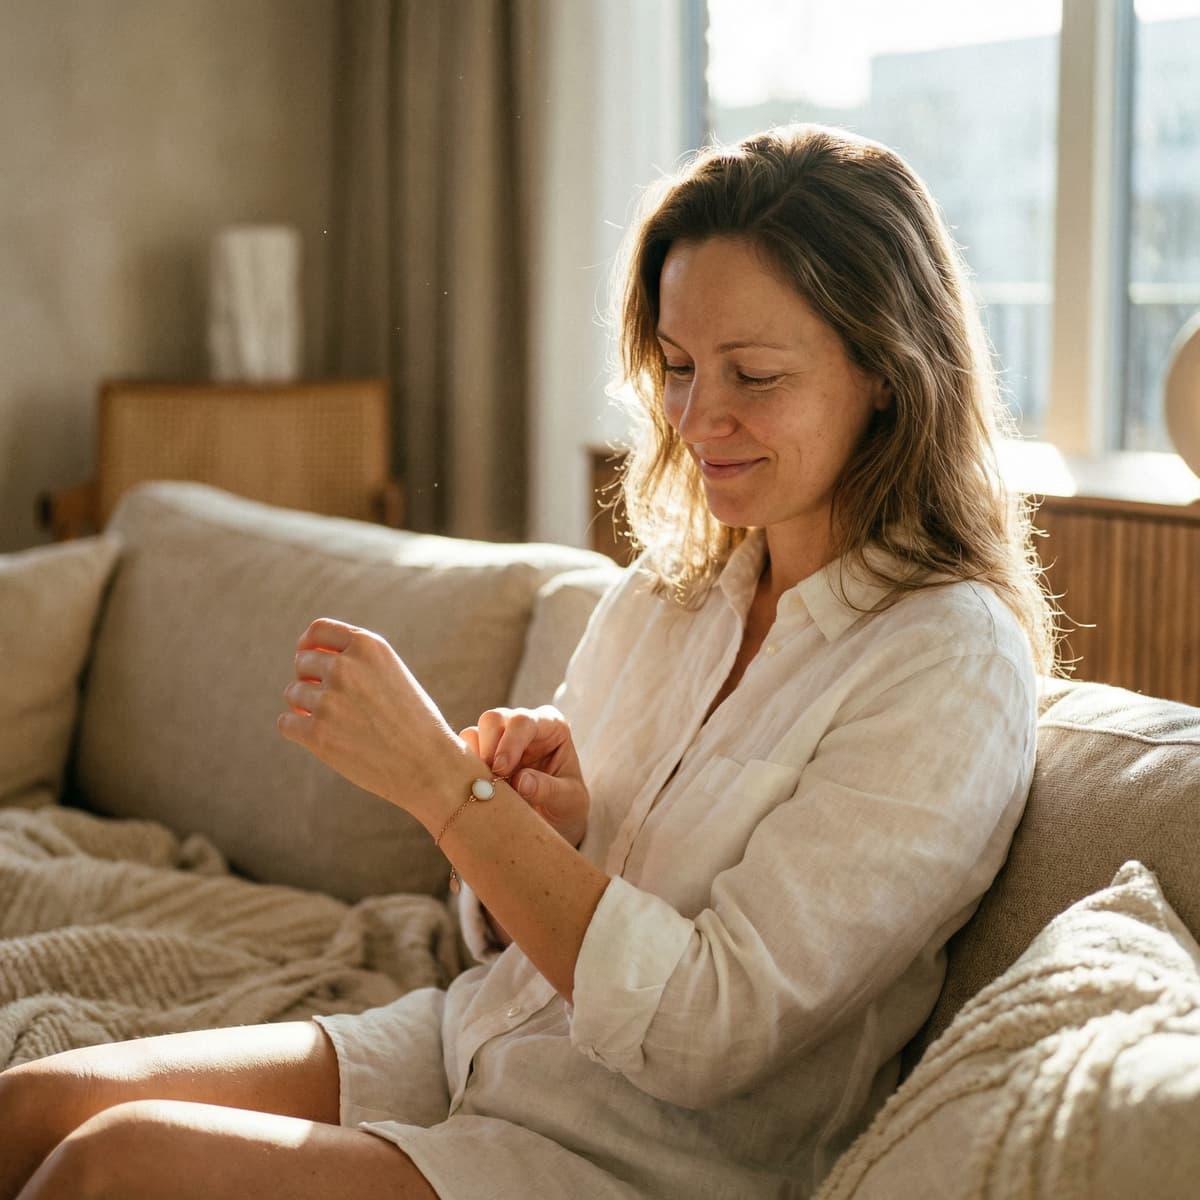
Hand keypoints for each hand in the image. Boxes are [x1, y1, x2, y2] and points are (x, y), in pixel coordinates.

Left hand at [278, 618, 470, 818]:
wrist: (429, 765)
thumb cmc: (413, 721)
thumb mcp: (391, 673)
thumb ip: (355, 660)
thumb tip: (305, 657)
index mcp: (368, 646)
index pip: (318, 631)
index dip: (308, 645)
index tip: (308, 659)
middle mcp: (346, 666)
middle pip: (301, 662)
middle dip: (309, 680)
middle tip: (330, 703)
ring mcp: (330, 700)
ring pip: (293, 693)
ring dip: (305, 707)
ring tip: (336, 724)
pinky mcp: (318, 734)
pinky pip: (286, 723)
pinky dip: (298, 730)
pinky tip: (322, 739)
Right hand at [460, 706, 589, 847]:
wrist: (553, 824)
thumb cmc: (566, 805)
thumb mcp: (569, 800)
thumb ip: (548, 789)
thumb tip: (521, 781)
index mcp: (550, 726)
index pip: (524, 721)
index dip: (510, 743)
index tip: (503, 771)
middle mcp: (522, 726)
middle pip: (493, 719)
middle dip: (488, 749)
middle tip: (491, 781)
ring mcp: (498, 738)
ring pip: (473, 733)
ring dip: (474, 762)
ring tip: (486, 789)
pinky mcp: (480, 755)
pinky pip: (461, 752)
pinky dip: (464, 771)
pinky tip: (476, 790)